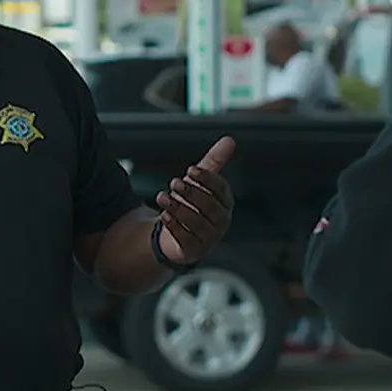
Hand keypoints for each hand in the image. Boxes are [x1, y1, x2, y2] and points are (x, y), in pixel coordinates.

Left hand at [153, 137, 236, 264]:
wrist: (176, 234)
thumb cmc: (192, 204)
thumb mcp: (200, 182)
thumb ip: (214, 162)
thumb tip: (230, 140)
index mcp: (226, 202)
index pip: (221, 189)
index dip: (207, 179)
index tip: (191, 169)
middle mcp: (221, 221)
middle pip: (209, 206)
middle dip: (191, 193)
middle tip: (175, 182)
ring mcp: (209, 238)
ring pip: (196, 222)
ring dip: (178, 208)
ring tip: (162, 197)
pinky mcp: (194, 250)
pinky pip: (186, 238)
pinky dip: (174, 226)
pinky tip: (164, 215)